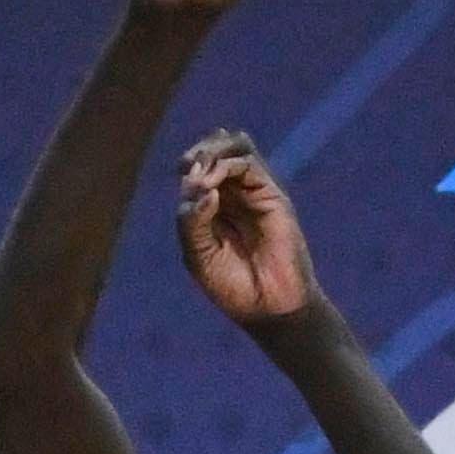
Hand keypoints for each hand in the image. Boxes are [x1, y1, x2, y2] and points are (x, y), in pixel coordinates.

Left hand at [176, 130, 314, 327]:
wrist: (268, 307)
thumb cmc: (232, 287)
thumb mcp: (198, 256)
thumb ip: (192, 222)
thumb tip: (203, 188)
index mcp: (210, 207)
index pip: (198, 168)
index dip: (188, 164)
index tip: (182, 176)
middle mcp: (233, 194)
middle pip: (217, 148)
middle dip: (200, 149)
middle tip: (187, 164)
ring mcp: (253, 192)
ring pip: (237, 146)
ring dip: (214, 148)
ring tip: (203, 169)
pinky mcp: (272, 195)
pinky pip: (249, 163)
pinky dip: (227, 165)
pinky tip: (214, 183)